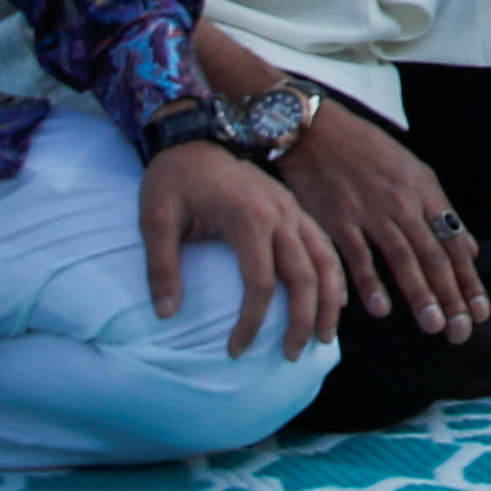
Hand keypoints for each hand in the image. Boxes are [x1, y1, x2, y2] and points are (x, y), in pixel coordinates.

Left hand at [139, 135, 341, 358]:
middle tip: (292, 355)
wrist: (192, 134)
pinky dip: (334, 274)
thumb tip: (167, 315)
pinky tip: (334, 299)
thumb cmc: (173, 179)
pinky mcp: (293, 208)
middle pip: (304, 275)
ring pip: (326, 260)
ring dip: (329, 301)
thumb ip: (162, 268)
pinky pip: (325, 244)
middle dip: (304, 320)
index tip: (235, 350)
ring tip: (324, 337)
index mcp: (248, 218)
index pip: (260, 283)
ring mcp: (291, 209)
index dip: (251, 322)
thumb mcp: (156, 220)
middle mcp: (279, 214)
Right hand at [268, 89, 486, 338]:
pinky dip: (370, 283)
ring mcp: (371, 212)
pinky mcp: (338, 220)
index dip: (468, 280)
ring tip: (433, 326)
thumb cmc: (367, 151)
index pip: (454, 243)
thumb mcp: (413, 171)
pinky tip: (381, 310)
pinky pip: (358, 256)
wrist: (317, 131)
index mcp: (425, 193)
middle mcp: (404, 204)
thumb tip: (470, 248)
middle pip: (433, 255)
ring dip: (419, 294)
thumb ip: (440, 211)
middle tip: (461, 331)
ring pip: (402, 258)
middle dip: (450, 296)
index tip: (480, 312)